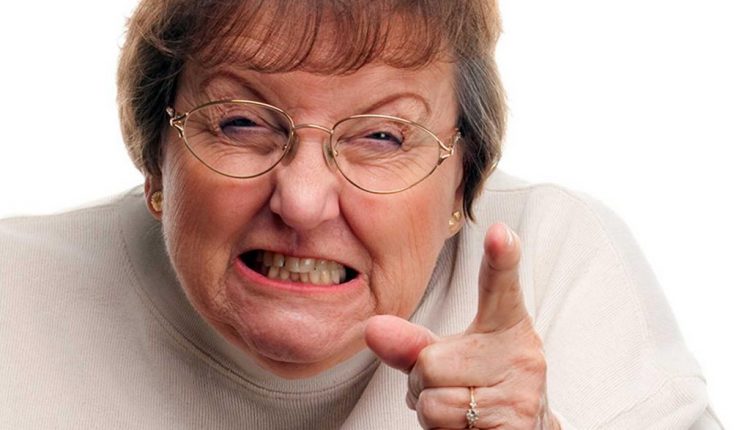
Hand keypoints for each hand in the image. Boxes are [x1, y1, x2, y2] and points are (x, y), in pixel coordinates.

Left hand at [365, 224, 559, 428]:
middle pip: (430, 361)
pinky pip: (444, 423)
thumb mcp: (450, 355)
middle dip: (423, 381)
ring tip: (459, 407)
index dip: (500, 257)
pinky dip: (441, 429)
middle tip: (450, 386)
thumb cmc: (481, 383)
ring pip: (433, 399)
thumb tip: (372, 328)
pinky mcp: (514, 425)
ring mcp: (522, 391)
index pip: (501, 285)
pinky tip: (466, 425)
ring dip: (431, 409)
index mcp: (507, 323)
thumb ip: (412, 342)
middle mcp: (522, 353)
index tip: (498, 232)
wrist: (521, 429)